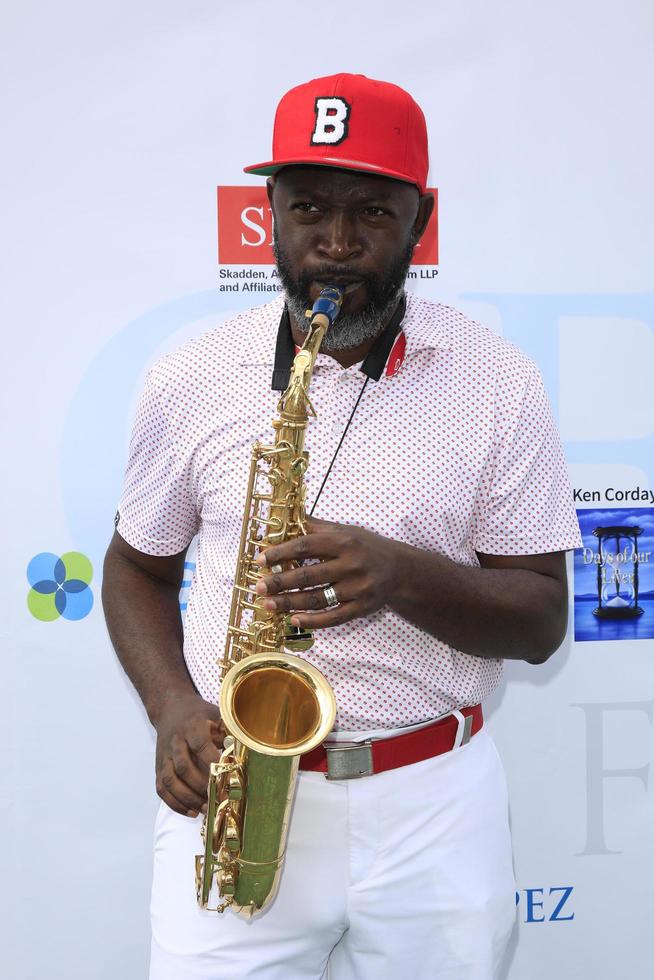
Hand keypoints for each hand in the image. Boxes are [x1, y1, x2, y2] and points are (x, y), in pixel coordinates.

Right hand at [154, 691, 225, 816]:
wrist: (171, 708)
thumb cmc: (199, 714)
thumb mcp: (216, 714)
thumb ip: (228, 731)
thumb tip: (246, 750)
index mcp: (192, 726)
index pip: (200, 744)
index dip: (212, 760)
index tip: (226, 774)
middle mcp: (175, 741)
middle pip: (184, 767)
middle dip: (201, 786)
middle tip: (218, 798)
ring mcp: (164, 755)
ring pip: (170, 780)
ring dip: (187, 798)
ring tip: (205, 809)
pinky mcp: (158, 766)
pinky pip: (162, 788)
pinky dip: (174, 802)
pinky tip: (190, 811)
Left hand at [255, 517, 400, 629]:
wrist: (401, 571)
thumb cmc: (367, 547)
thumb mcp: (345, 531)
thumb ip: (315, 526)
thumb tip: (284, 516)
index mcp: (344, 542)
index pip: (306, 546)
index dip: (281, 553)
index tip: (261, 560)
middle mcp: (351, 565)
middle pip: (309, 575)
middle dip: (281, 582)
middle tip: (260, 586)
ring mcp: (358, 589)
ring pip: (318, 599)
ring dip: (290, 603)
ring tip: (269, 604)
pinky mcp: (362, 608)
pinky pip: (333, 617)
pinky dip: (312, 621)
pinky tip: (294, 620)